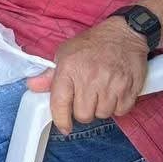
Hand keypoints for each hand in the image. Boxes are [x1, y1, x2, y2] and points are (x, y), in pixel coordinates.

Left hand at [26, 18, 149, 134]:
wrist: (124, 34)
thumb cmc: (92, 44)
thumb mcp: (65, 53)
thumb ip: (50, 74)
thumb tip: (33, 86)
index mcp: (70, 68)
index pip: (60, 103)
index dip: (61, 119)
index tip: (64, 127)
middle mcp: (90, 78)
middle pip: (83, 115)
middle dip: (83, 111)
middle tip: (86, 98)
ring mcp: (111, 84)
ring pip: (102, 114)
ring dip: (101, 108)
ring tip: (101, 91)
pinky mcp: (130, 89)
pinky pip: (121, 111)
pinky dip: (118, 106)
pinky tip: (114, 92)